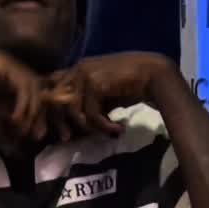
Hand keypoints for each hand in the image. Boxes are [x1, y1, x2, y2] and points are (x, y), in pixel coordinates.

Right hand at [0, 40, 46, 140]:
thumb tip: (14, 136)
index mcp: (10, 79)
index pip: (34, 96)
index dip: (37, 115)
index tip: (34, 135)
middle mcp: (14, 70)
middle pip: (39, 92)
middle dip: (40, 115)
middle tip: (35, 135)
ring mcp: (11, 65)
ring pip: (34, 88)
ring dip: (32, 111)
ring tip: (23, 128)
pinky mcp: (5, 65)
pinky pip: (23, 86)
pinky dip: (23, 104)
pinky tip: (15, 119)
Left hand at [45, 53, 173, 139]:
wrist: (154, 75)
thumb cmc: (132, 85)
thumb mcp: (105, 95)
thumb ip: (89, 104)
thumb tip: (76, 124)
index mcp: (79, 69)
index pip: (53, 88)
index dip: (54, 110)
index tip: (63, 130)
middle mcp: (78, 69)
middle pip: (56, 99)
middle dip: (60, 122)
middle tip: (68, 138)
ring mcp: (85, 73)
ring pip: (73, 110)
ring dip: (90, 126)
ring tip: (108, 130)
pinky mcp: (95, 83)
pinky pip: (91, 114)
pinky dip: (104, 126)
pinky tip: (118, 129)